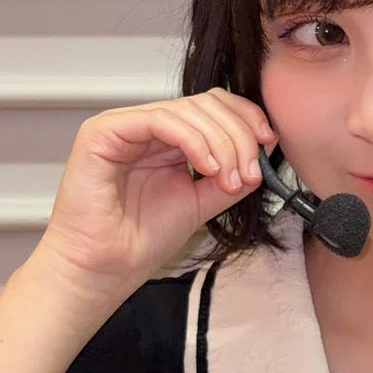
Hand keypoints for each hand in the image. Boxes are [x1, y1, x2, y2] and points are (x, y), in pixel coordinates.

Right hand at [26, 89, 276, 297]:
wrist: (105, 269)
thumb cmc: (139, 241)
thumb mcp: (200, 203)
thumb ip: (227, 178)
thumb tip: (259, 161)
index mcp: (166, 139)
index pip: (212, 107)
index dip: (245, 118)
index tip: (268, 144)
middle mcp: (145, 127)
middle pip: (205, 104)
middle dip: (238, 135)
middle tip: (250, 173)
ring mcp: (124, 126)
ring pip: (187, 109)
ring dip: (221, 142)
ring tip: (231, 178)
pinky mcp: (103, 131)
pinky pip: (159, 120)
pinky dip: (193, 140)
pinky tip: (208, 167)